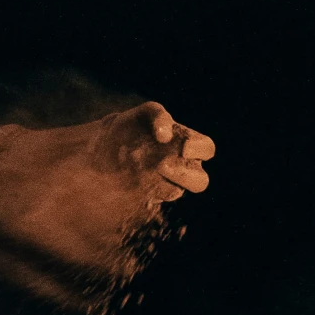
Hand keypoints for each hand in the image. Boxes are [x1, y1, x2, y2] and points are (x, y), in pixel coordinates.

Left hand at [95, 100, 214, 207]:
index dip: (199, 149)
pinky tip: (133, 182)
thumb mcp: (144, 114)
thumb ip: (158, 117)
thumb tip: (165, 135)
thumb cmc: (134, 125)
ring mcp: (167, 183)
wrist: (108, 142)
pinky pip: (153, 200)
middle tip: (162, 166)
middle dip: (184, 175)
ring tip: (143, 173)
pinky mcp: (149, 195)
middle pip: (200, 181)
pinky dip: (145, 192)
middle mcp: (183, 167)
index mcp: (189, 144)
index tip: (184, 148)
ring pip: (176, 192)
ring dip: (164, 186)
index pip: (206, 149)